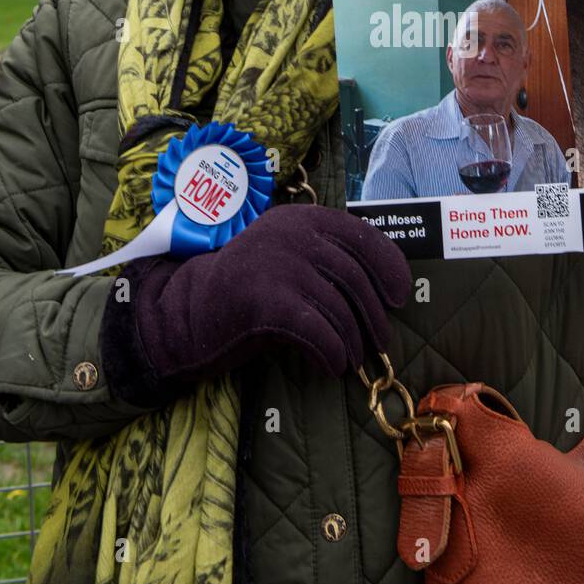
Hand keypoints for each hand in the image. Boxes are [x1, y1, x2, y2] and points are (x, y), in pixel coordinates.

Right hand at [100, 205, 411, 403]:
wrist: (184, 313)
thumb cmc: (246, 295)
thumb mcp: (289, 266)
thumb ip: (327, 268)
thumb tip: (383, 297)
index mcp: (302, 218)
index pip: (362, 236)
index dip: (389, 266)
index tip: (399, 295)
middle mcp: (293, 233)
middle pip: (355, 277)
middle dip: (372, 316)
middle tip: (378, 343)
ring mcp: (279, 262)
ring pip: (339, 307)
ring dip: (353, 340)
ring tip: (351, 358)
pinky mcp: (267, 297)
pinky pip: (319, 329)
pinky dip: (332, 352)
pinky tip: (332, 365)